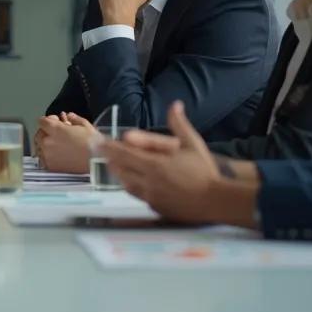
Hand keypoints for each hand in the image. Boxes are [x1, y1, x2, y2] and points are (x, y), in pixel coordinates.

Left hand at [34, 113, 95, 173]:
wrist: (98, 161)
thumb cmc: (94, 144)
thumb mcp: (85, 125)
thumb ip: (74, 119)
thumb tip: (69, 116)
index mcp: (55, 129)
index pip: (42, 121)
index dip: (49, 120)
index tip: (56, 121)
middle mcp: (48, 142)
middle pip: (39, 134)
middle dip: (46, 132)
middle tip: (57, 134)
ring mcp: (48, 155)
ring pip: (39, 147)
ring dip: (46, 144)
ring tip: (58, 145)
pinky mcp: (51, 166)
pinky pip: (43, 159)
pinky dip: (47, 156)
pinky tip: (57, 155)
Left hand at [100, 101, 223, 222]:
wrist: (215, 201)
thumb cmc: (204, 170)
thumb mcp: (193, 143)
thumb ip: (179, 124)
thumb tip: (175, 104)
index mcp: (154, 164)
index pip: (123, 153)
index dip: (108, 146)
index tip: (96, 140)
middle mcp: (148, 181)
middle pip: (120, 169)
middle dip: (110, 159)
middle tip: (104, 151)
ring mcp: (150, 196)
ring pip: (125, 183)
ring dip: (119, 173)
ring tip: (116, 164)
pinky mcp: (154, 207)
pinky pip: (136, 195)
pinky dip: (131, 186)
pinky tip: (132, 180)